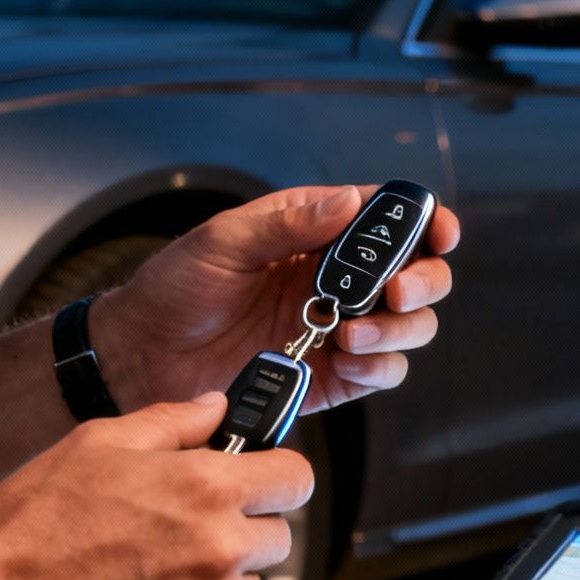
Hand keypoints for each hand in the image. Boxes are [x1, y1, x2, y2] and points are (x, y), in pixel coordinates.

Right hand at [0, 394, 313, 579]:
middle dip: (246, 522)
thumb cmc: (38, 518)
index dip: (279, 471)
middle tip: (193, 519)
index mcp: (207, 488)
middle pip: (279, 535)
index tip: (264, 474)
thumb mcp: (101, 442)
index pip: (296, 476)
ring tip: (159, 560)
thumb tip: (216, 407)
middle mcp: (219, 548)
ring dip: (222, 571)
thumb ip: (175, 420)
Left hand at [93, 185, 459, 413]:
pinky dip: (379, 368)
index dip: (427, 223)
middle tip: (394, 291)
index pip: (390, 221)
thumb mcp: (222, 241)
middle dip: (423, 281)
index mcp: (317, 235)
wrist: (141, 359)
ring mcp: (338, 330)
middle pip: (417, 276)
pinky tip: (348, 361)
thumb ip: (287, 222)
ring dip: (398, 329)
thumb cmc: (172, 290)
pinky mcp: (331, 378)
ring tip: (351, 334)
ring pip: (409, 327)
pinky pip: (382, 373)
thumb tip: (347, 202)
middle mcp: (337, 282)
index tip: (439, 233)